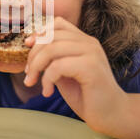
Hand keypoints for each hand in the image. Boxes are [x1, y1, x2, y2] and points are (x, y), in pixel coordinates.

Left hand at [24, 16, 126, 131]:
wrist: (111, 115)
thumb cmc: (86, 95)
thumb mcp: (64, 72)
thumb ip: (52, 59)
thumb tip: (31, 48)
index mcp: (84, 41)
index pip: (58, 24)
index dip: (40, 33)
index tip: (28, 47)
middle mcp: (89, 43)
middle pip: (51, 36)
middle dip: (33, 55)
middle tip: (28, 74)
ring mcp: (92, 53)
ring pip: (52, 49)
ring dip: (36, 66)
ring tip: (33, 82)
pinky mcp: (91, 67)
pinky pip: (58, 66)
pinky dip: (47, 79)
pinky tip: (48, 92)